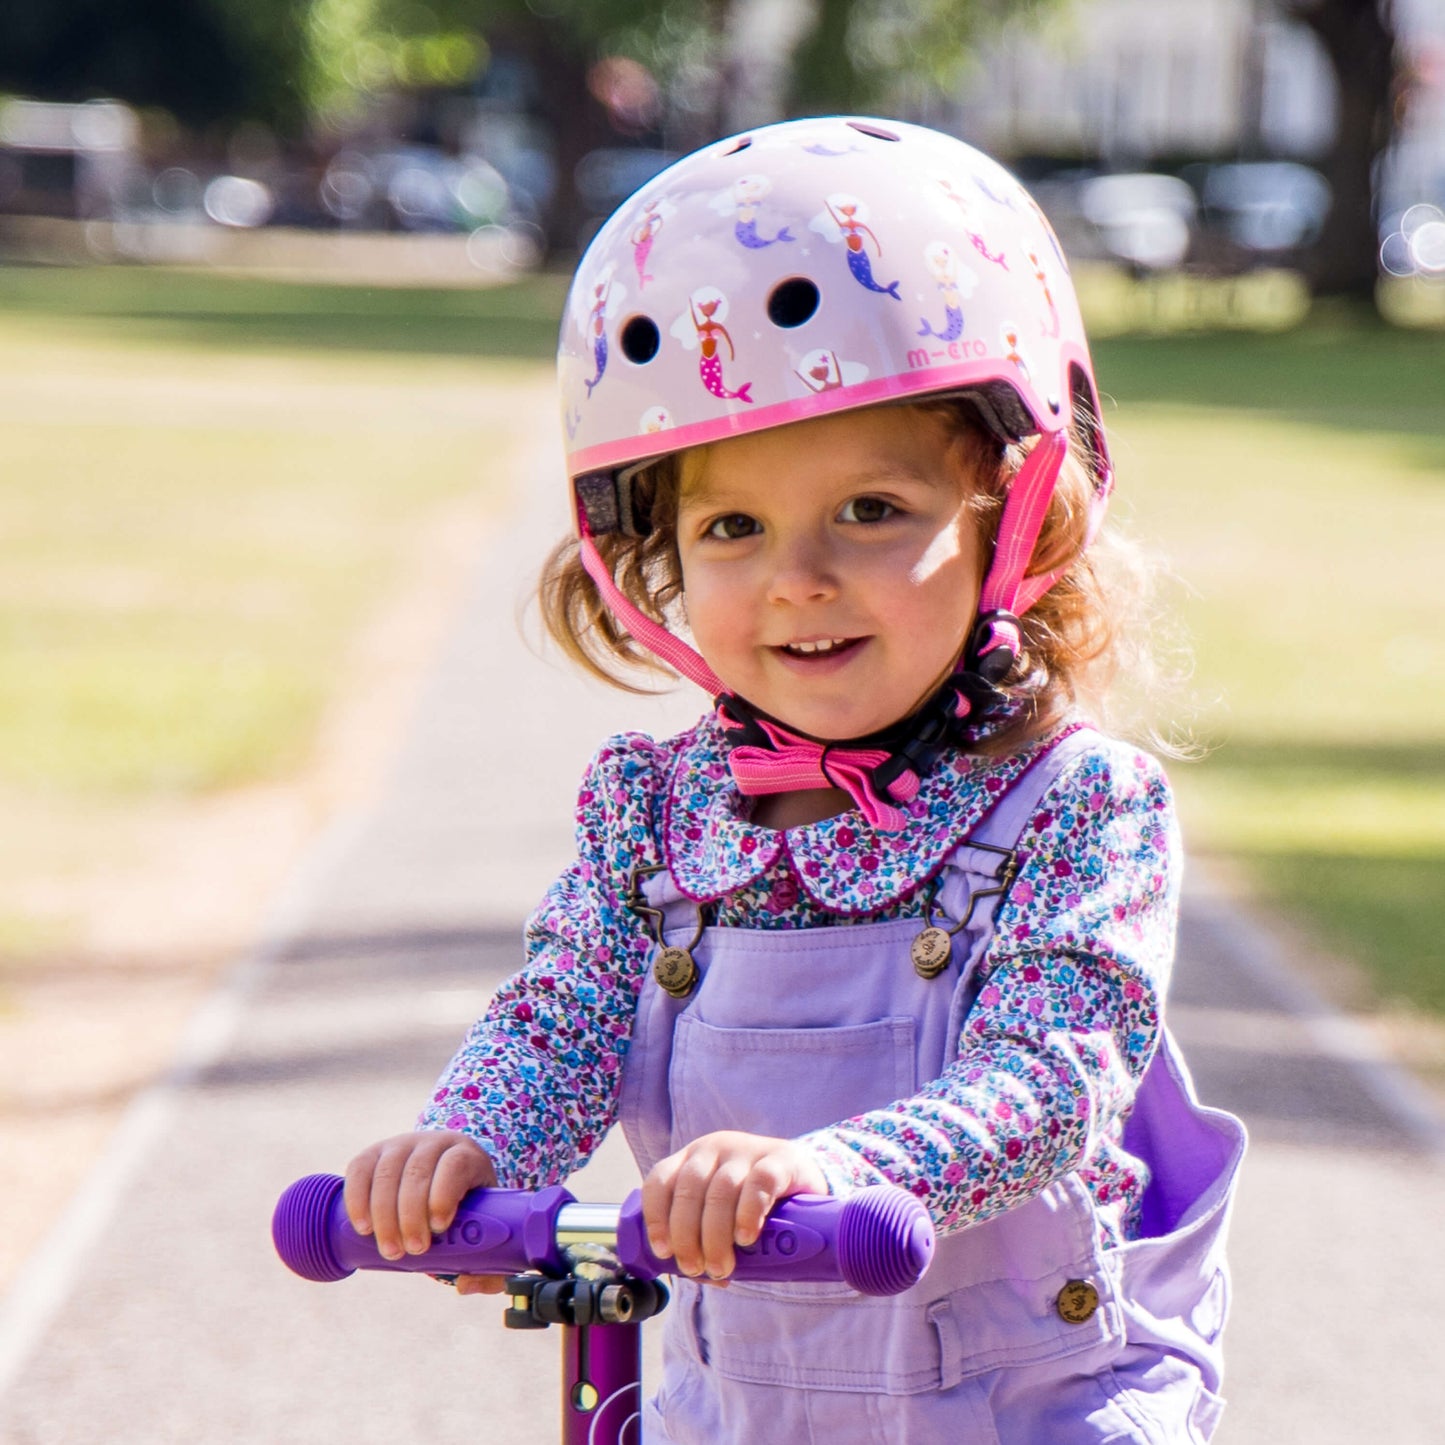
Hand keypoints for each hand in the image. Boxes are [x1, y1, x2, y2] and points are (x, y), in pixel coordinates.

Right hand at [343, 1130, 504, 1294]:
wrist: (441, 1176)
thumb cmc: (467, 1208)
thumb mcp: (486, 1227)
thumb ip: (488, 1265)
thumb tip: (464, 1285)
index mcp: (467, 1155)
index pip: (455, 1164)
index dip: (444, 1193)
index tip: (440, 1227)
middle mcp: (434, 1143)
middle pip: (418, 1172)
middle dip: (411, 1215)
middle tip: (414, 1250)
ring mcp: (401, 1144)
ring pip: (388, 1172)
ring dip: (384, 1215)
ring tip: (391, 1249)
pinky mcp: (374, 1153)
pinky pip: (360, 1169)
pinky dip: (357, 1198)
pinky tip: (362, 1227)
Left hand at [641, 1131, 827, 1282]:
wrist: (805, 1179)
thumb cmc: (754, 1204)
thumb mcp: (722, 1213)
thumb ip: (705, 1236)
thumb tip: (699, 1275)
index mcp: (691, 1160)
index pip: (660, 1181)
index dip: (657, 1217)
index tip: (664, 1252)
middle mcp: (714, 1148)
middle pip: (689, 1190)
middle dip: (687, 1236)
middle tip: (696, 1269)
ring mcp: (747, 1149)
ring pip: (721, 1189)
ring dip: (715, 1234)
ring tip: (722, 1266)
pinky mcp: (780, 1158)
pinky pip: (760, 1182)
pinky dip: (748, 1212)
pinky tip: (746, 1236)